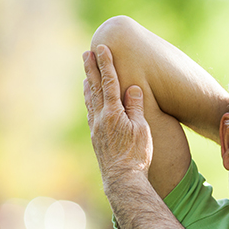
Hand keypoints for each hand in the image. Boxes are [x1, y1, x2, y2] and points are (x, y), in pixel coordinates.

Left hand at [83, 44, 152, 188]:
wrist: (123, 180)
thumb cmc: (137, 155)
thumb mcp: (142, 129)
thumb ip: (136, 107)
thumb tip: (132, 88)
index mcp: (113, 113)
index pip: (109, 82)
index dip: (106, 64)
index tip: (102, 48)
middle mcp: (100, 118)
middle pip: (94, 88)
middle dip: (91, 69)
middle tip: (86, 53)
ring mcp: (96, 129)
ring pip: (90, 101)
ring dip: (88, 85)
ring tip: (86, 75)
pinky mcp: (97, 139)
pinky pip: (91, 114)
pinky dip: (90, 103)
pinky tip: (92, 103)